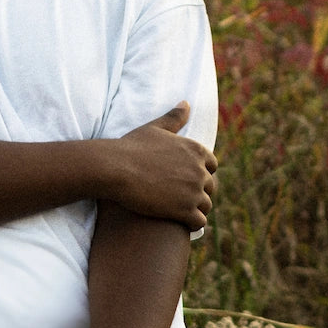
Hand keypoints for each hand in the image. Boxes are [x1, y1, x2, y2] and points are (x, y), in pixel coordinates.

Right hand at [106, 102, 217, 228]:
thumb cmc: (131, 147)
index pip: (212, 165)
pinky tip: (180, 224)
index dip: (200, 172)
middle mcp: (200, 170)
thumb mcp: (155, 128)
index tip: (186, 179)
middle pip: (210, 186)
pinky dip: (192, 224)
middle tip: (181, 197)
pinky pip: (199, 221)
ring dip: (196, 209)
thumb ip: (174, 117)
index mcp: (196, 150)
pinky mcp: (185, 210)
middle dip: (199, 191)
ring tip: (180, 212)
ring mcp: (194, 191)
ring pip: (206, 205)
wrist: (115, 169)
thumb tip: (186, 103)